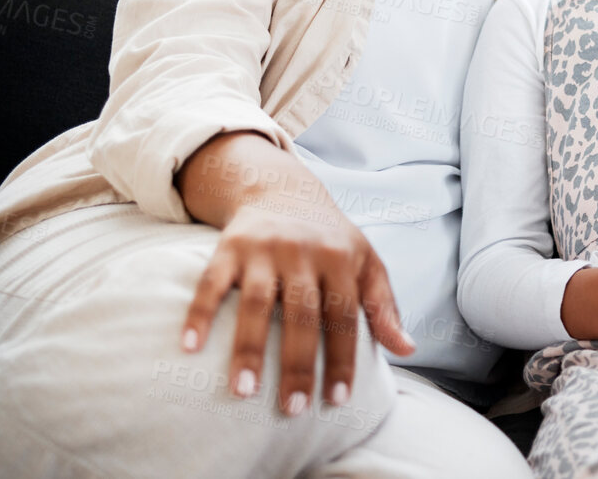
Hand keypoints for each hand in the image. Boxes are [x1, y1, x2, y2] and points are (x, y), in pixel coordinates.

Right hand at [181, 182, 414, 415]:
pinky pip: (211, 282)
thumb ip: (384, 306)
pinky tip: (190, 347)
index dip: (342, 358)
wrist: (283, 189)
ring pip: (256, 302)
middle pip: (302, 314)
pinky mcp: (230, 246)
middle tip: (293, 409)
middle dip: (297, 363)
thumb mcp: (367, 262)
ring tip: (243, 392)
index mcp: (341, 260)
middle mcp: (304, 253)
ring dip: (248, 348)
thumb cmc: (331, 239)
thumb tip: (408, 349)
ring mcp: (265, 249)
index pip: (345, 316)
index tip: (336, 399)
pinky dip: (200, 313)